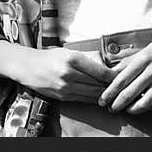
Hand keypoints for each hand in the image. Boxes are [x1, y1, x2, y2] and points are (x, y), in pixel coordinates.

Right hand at [0, 42, 116, 101]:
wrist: (28, 66)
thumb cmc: (51, 56)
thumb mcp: (69, 51)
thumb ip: (88, 58)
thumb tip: (107, 64)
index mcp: (73, 59)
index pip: (99, 71)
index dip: (113, 77)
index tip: (123, 77)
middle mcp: (69, 74)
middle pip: (97, 84)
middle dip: (111, 87)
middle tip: (124, 88)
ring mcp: (64, 87)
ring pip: (91, 94)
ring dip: (104, 95)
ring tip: (115, 95)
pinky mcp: (62, 96)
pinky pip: (82, 100)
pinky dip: (93, 100)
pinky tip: (101, 99)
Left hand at [98, 26, 151, 113]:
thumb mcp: (147, 49)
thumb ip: (130, 61)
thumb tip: (112, 72)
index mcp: (144, 58)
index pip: (122, 80)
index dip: (110, 92)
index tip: (102, 100)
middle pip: (130, 93)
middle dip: (117, 104)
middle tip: (110, 108)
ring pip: (144, 103)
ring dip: (131, 109)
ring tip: (126, 109)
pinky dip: (147, 107)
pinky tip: (142, 105)